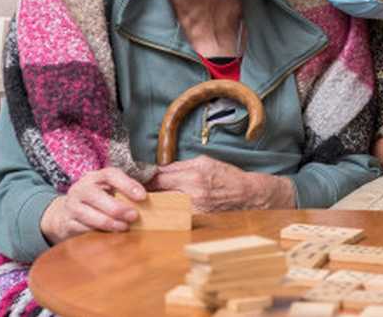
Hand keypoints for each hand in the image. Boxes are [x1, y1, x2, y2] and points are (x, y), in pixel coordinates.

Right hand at [39, 167, 145, 243]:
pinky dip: (97, 233)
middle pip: (96, 196)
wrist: (64, 214)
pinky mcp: (66, 222)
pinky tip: (109, 236)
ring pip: (88, 214)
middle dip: (117, 208)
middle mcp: (81, 188)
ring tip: (124, 228)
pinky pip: (82, 229)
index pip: (110, 175)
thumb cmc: (96, 202)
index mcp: (95, 177)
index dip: (127, 184)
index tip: (143, 196)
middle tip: (134, 216)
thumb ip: (124, 195)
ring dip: (109, 223)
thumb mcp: (108, 192)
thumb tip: (151, 203)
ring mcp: (71, 205)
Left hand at [147, 155, 294, 210]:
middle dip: (147, 193)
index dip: (145, 179)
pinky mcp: (197, 220)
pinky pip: (175, 217)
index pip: (160, 177)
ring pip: (165, 208)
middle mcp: (193, 193)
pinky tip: (163, 214)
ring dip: (155, 206)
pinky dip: (168, 215)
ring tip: (146, 204)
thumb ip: (180, 166)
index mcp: (194, 175)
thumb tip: (159, 170)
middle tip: (134, 194)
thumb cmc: (227, 176)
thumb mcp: (205, 162)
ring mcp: (195, 209)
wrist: (247, 195)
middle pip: (159, 194)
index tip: (136, 180)